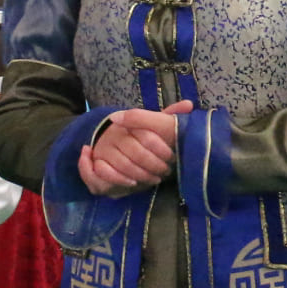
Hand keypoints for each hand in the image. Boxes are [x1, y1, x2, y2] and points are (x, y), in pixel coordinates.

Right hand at [76, 100, 192, 197]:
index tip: (172, 157)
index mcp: (130, 123)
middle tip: (166, 172)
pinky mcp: (97, 162)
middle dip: (154, 165)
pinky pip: (104, 172)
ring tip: (155, 179)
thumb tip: (189, 104)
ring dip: (141, 174)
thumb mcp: (155, 125)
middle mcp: (115, 133)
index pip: (147, 136)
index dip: (161, 149)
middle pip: (136, 152)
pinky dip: (120, 179)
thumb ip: (169, 116)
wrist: (113, 143)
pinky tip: (133, 183)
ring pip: (123, 163)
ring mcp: (104, 148)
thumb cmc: (140, 137)